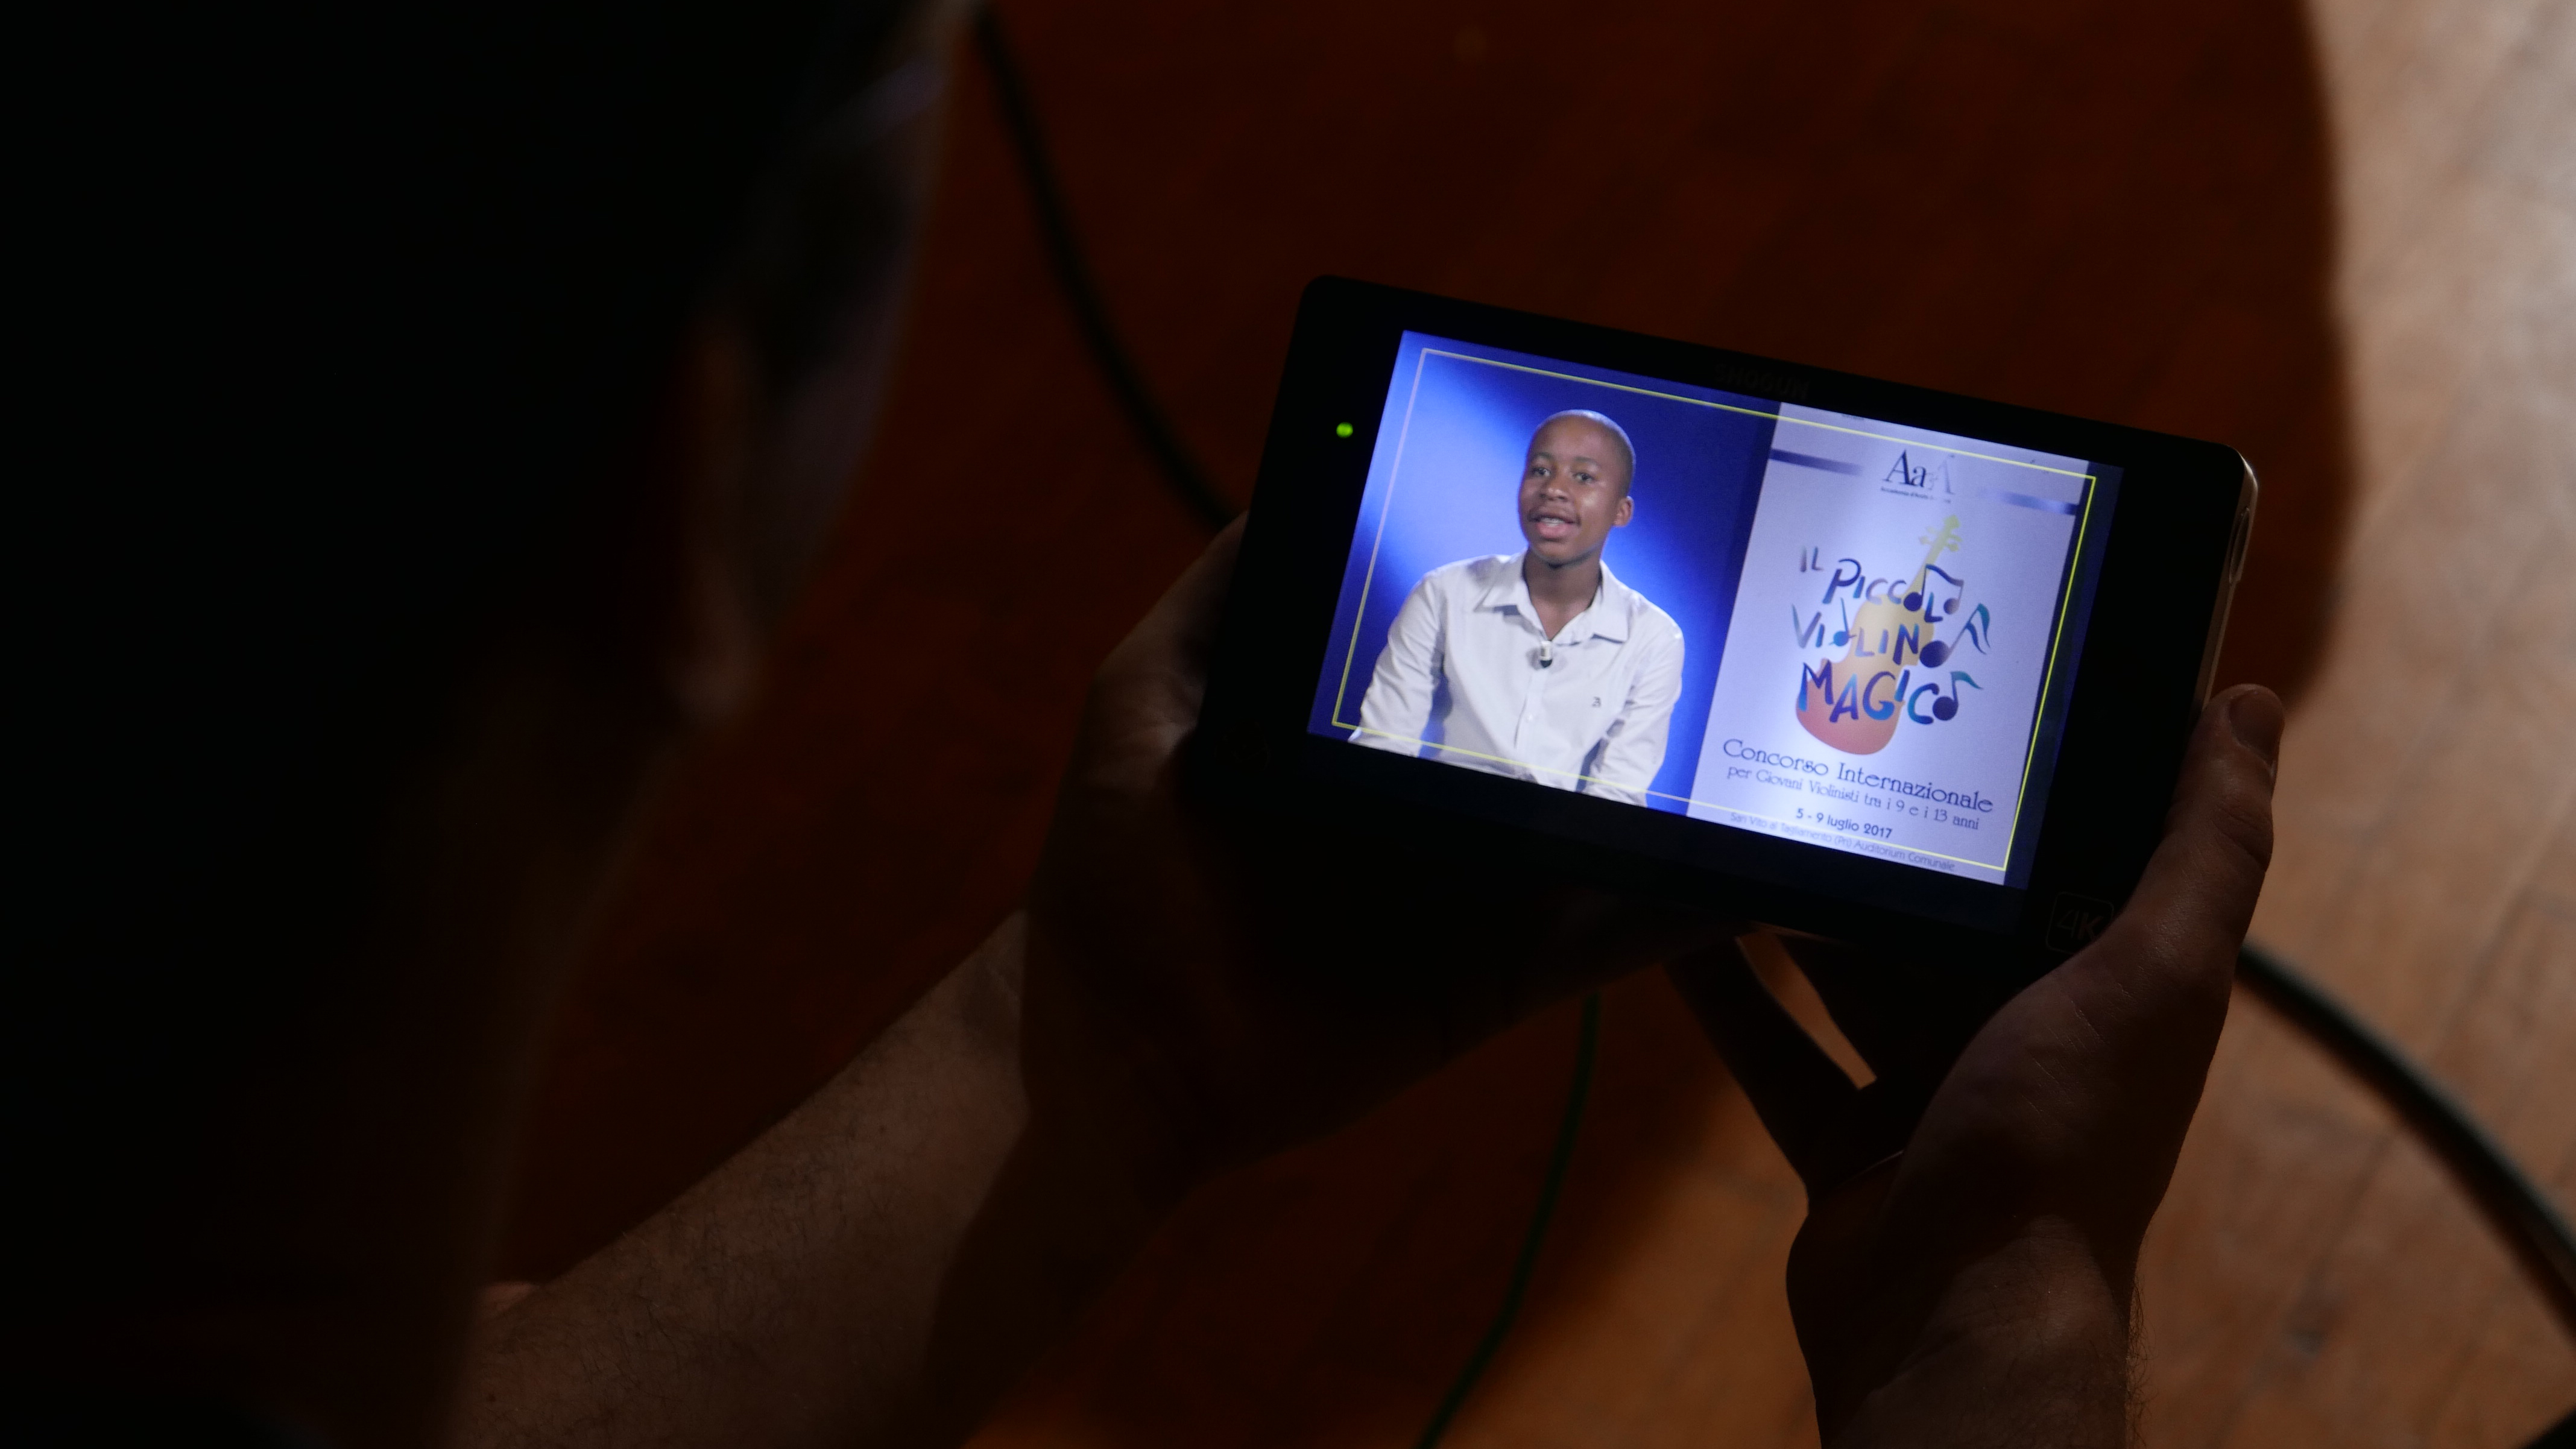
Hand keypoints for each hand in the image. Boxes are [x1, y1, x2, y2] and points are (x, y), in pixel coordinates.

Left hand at [1021, 520, 1728, 1192]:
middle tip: (1733, 651)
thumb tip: (1299, 472)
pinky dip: (1687, 918)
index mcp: (1366, 740)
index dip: (1539, 623)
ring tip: (1779, 761)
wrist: (1117, 1042)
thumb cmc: (1115, 865)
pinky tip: (1765, 878)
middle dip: (1636, 705)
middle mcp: (1432, 810)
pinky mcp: (1494, 986)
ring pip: (1607, 841)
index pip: (1472, 666)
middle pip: (1558, 747)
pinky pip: (1606, 947)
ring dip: (1692, 810)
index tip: (1608, 563)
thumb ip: (1227, 595)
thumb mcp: (1148, 697)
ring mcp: (1472, 901)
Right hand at [1668, 685, 2282, 1445]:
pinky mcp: (1846, 1144)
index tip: (1965, 697)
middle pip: (1949, 921)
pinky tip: (1674, 934)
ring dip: (1798, 911)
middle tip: (1816, 741)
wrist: (1955, 1307)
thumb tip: (2248, 702)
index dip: (2031, 790)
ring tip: (1737, 818)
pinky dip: (1727, 998)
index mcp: (2111, 995)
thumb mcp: (2156, 969)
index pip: (2078, 869)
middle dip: (1890, 847)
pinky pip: (1778, 1051)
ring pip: (1854, 979)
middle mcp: (2026, 1042)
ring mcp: (1930, 1097)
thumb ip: (2206, 845)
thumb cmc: (2062, 1132)